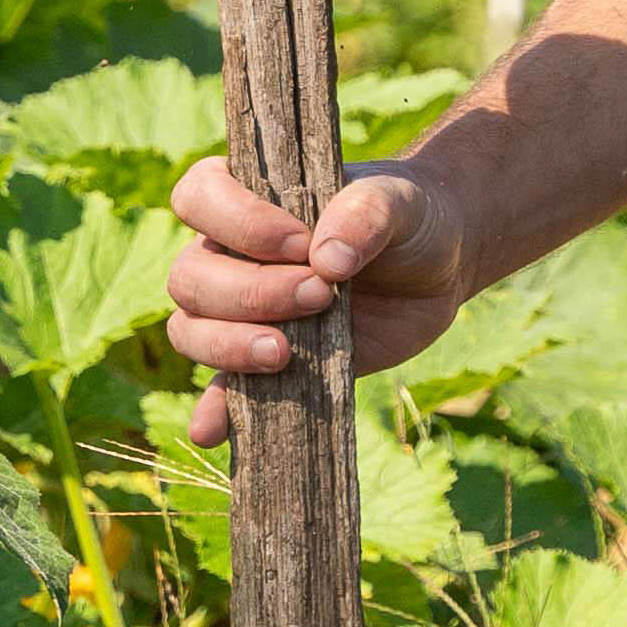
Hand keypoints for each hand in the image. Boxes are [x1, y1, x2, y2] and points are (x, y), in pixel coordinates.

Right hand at [159, 150, 479, 442]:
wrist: (436, 267)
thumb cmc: (406, 218)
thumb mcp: (399, 202)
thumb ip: (365, 215)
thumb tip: (328, 261)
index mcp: (247, 197)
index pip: (198, 196)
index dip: (237, 222)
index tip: (301, 242)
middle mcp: (230, 253)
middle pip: (190, 277)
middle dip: (250, 293)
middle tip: (321, 295)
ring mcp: (241, 312)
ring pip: (191, 330)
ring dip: (229, 345)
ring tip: (288, 352)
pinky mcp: (264, 361)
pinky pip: (221, 389)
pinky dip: (214, 410)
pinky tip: (213, 430)